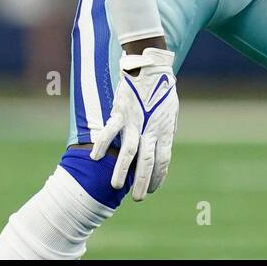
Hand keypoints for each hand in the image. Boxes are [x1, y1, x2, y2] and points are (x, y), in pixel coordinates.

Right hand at [90, 47, 178, 201]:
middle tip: (136, 198)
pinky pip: (109, 131)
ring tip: (115, 186)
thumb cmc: (162, 89)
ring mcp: (134, 122)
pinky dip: (101, 144)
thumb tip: (164, 147)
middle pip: (146, 162)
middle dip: (141, 182)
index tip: (151, 189)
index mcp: (163, 131)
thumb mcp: (171, 112)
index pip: (162, 161)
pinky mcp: (120, 112)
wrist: (150, 67)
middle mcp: (150, 130)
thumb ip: (166, 130)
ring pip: (128, 152)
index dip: (157, 178)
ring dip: (121, 171)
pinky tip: (95, 157)